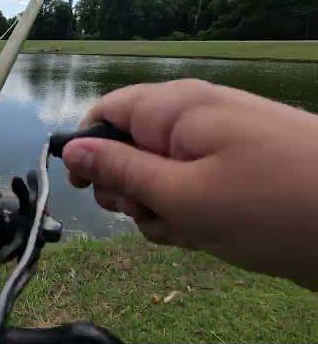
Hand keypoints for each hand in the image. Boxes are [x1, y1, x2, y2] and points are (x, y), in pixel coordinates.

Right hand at [62, 79, 317, 289]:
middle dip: (129, 190)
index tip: (85, 188)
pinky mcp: (232, 174)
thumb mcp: (180, 194)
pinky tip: (207, 234)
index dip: (86, 148)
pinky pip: (188, 191)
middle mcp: (193, 120)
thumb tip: (71, 149)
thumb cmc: (271, 206)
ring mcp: (215, 148)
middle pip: (128, 149)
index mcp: (176, 109)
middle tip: (152, 213)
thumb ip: (120, 169)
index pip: (106, 112)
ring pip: (157, 178)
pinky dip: (186, 217)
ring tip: (190, 229)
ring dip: (159, 211)